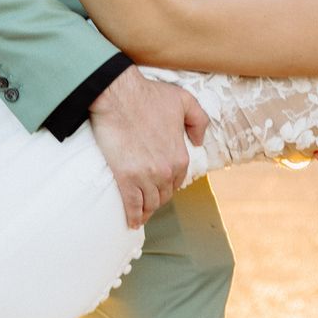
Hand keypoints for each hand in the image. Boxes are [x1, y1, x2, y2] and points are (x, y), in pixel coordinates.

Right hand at [88, 68, 207, 228]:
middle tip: (150, 202)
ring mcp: (145, 176)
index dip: (169, 185)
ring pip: (149, 203)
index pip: (178, 181)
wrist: (117, 95)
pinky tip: (132, 222)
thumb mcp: (184, 100)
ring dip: (146, 211)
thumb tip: (199, 142)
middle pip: (163, 195)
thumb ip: (199, 121)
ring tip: (141, 215)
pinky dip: (132, 216)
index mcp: (180, 156)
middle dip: (158, 199)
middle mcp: (165, 171)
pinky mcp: (125, 178)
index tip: (161, 186)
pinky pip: (131, 204)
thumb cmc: (148, 95)